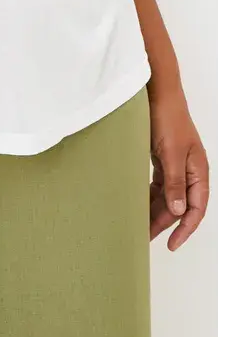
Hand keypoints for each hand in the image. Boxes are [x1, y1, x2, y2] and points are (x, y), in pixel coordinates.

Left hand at [148, 82, 209, 249]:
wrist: (157, 92)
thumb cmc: (168, 118)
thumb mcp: (171, 153)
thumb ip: (174, 182)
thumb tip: (178, 211)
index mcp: (198, 170)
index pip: (196, 208)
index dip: (185, 228)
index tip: (172, 244)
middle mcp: (189, 170)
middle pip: (179, 204)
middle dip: (164, 222)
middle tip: (145, 237)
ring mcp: (175, 164)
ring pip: (167, 195)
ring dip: (154, 210)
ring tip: (139, 225)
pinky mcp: (162, 158)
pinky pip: (158, 184)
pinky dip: (149, 194)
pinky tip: (137, 203)